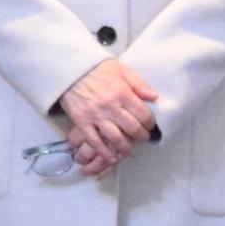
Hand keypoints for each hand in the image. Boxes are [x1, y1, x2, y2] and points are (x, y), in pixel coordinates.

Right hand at [56, 57, 160, 177]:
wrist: (70, 68)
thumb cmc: (97, 68)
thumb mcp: (121, 69)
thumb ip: (139, 83)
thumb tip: (155, 97)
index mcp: (122, 92)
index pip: (142, 114)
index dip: (149, 123)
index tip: (150, 125)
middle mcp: (110, 106)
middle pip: (131, 128)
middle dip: (140, 136)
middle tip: (142, 138)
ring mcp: (95, 116)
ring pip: (115, 138)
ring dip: (125, 147)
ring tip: (128, 149)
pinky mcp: (82, 122)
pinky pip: (94, 141)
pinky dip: (104, 152)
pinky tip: (111, 158)